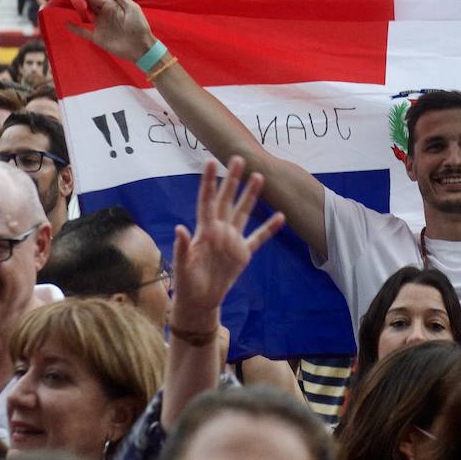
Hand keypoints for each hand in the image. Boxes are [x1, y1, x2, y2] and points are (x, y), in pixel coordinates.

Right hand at [64, 0, 156, 62]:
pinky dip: (75, 28)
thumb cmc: (139, 27)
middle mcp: (104, 14)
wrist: (141, 48)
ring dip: (75, 9)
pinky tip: (66, 23)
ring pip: (84, 15)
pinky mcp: (98, 38)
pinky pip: (84, 32)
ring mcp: (100, 26)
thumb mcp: (133, 9)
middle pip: (87, 3)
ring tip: (62, 3)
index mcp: (112, 6)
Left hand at [169, 157, 284, 333]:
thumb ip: (182, 247)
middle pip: (227, 200)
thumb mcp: (181, 267)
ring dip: (251, 196)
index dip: (209, 182)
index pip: (207, 200)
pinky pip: (258, 237)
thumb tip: (179, 227)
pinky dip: (269, 228)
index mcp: (204, 230)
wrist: (199, 301)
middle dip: (233, 180)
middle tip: (238, 158)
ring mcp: (233, 240)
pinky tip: (280, 216)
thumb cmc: (186, 283)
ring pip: (244, 212)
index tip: (211, 162)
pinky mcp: (243, 253)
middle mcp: (219, 230)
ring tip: (259, 177)